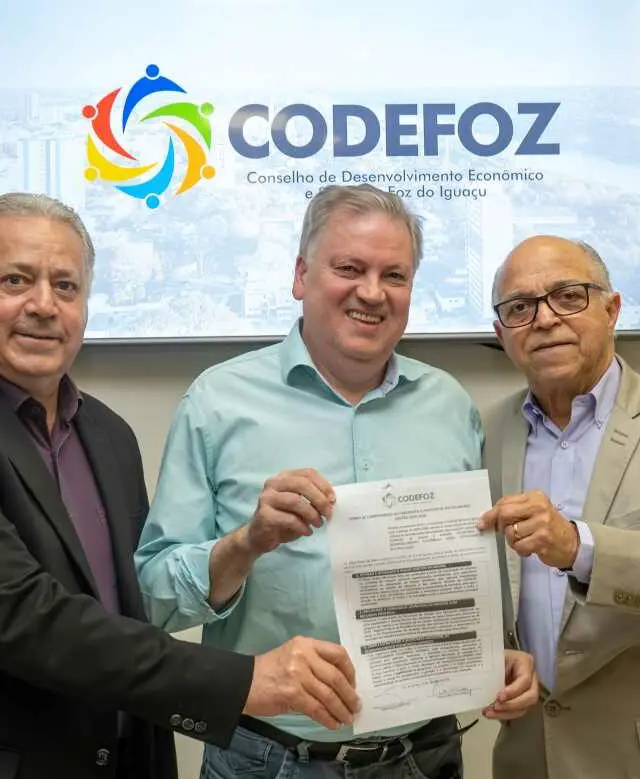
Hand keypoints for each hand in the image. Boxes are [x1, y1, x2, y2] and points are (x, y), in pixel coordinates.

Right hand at [243, 636, 359, 729]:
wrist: (243, 682)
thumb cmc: (270, 670)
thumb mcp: (293, 656)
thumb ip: (315, 663)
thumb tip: (341, 683)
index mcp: (306, 643)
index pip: (338, 653)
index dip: (350, 671)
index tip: (353, 684)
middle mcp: (304, 655)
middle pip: (336, 676)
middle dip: (349, 695)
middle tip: (355, 706)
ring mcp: (298, 673)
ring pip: (328, 694)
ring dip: (341, 709)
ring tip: (347, 718)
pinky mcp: (292, 693)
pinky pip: (316, 708)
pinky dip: (327, 718)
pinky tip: (333, 724)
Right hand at [244, 468, 334, 555]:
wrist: (259, 537)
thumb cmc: (283, 519)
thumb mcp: (300, 506)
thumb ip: (312, 499)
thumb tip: (331, 501)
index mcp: (284, 477)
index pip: (308, 473)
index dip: (323, 485)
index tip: (333, 500)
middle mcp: (273, 483)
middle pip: (301, 484)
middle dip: (319, 499)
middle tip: (328, 514)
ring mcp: (266, 498)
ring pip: (295, 501)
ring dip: (312, 514)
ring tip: (319, 524)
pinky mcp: (264, 514)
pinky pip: (289, 518)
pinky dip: (302, 526)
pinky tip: (307, 532)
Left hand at [478, 490, 579, 568]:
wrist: (572, 543)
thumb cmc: (548, 526)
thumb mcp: (533, 512)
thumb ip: (513, 511)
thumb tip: (486, 519)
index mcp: (534, 497)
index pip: (505, 502)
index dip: (491, 514)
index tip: (483, 522)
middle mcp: (539, 507)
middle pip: (504, 514)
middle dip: (499, 526)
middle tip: (502, 532)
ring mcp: (542, 523)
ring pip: (510, 532)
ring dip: (512, 541)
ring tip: (523, 541)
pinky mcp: (543, 540)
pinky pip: (519, 546)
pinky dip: (521, 550)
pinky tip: (530, 548)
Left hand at [483, 650, 538, 720]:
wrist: (495, 658)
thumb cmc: (496, 655)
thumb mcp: (494, 656)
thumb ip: (491, 666)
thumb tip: (478, 679)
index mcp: (525, 662)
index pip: (525, 680)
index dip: (513, 690)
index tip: (499, 696)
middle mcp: (532, 677)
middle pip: (531, 697)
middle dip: (512, 705)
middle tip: (496, 706)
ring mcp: (528, 690)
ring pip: (525, 707)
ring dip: (506, 713)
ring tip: (489, 712)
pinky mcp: (522, 700)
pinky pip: (517, 711)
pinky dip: (504, 714)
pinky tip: (491, 713)